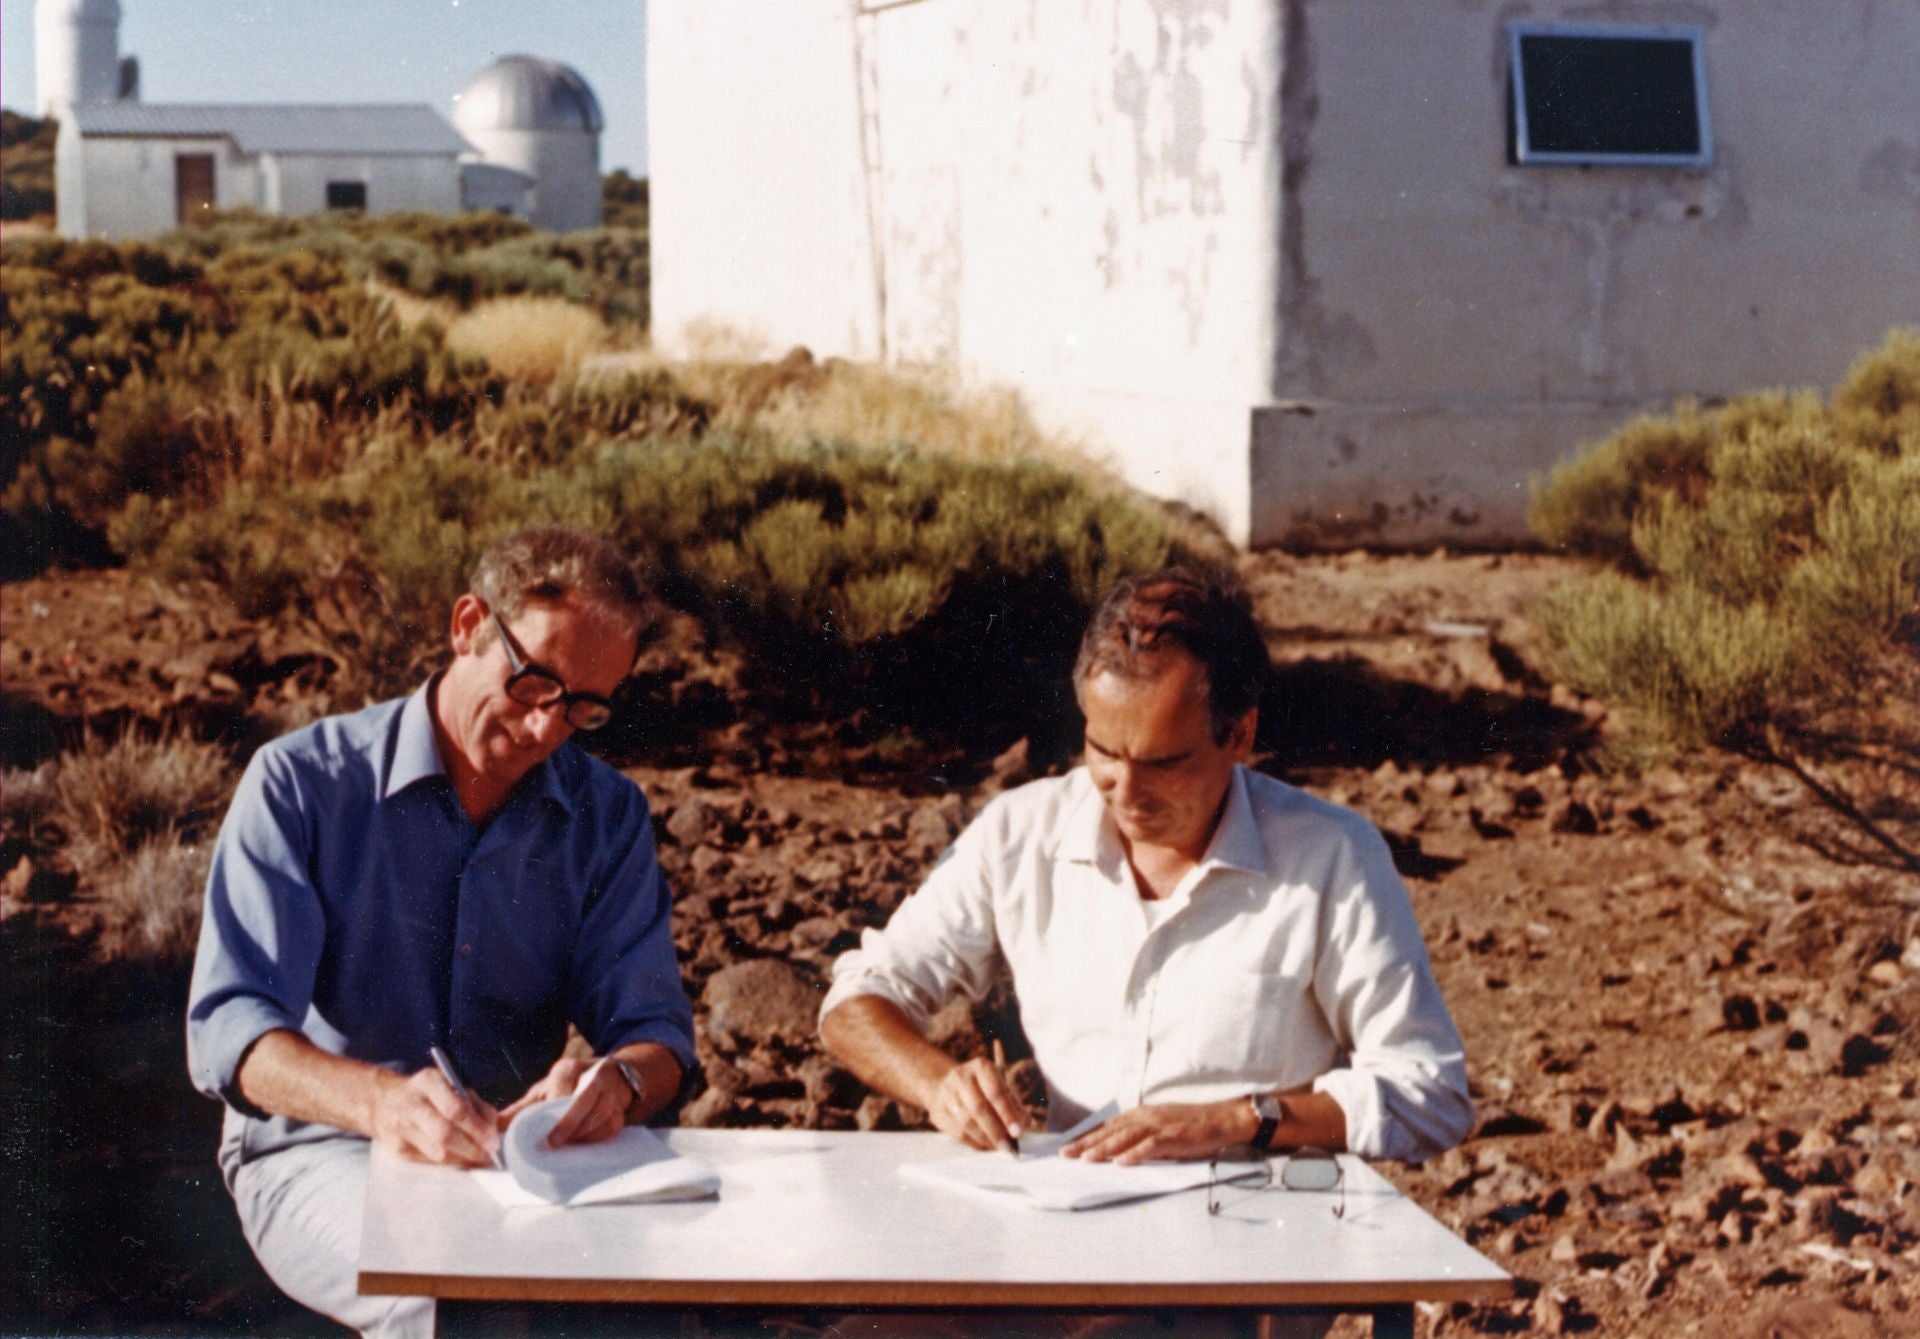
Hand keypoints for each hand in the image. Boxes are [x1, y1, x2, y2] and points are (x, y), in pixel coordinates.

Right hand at [371, 1067, 500, 1166]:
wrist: (383, 1101)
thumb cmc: (428, 1094)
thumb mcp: (450, 1085)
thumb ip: (475, 1103)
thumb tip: (498, 1125)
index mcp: (428, 1082)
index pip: (455, 1109)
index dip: (477, 1129)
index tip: (493, 1141)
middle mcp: (411, 1103)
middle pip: (445, 1134)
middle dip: (472, 1148)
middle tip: (490, 1155)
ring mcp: (400, 1128)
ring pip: (437, 1152)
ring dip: (463, 1158)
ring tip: (478, 1158)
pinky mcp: (396, 1149)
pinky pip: (429, 1161)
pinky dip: (449, 1162)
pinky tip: (459, 1159)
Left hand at [499, 1055, 628, 1147]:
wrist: (613, 1077)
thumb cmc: (570, 1086)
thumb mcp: (545, 1088)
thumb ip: (522, 1108)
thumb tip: (495, 1126)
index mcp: (570, 1068)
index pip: (563, 1083)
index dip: (555, 1104)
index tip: (547, 1127)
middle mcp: (594, 1077)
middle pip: (585, 1100)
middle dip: (570, 1123)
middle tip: (554, 1142)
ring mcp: (611, 1094)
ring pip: (600, 1116)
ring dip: (582, 1134)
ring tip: (566, 1147)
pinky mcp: (620, 1112)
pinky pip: (610, 1128)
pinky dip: (595, 1138)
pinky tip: (582, 1145)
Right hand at [923, 1056, 1026, 1151]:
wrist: (948, 1085)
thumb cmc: (982, 1088)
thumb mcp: (1000, 1087)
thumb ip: (1014, 1105)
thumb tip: (1023, 1125)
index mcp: (981, 1067)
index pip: (996, 1091)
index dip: (1008, 1113)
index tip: (1018, 1132)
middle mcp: (961, 1076)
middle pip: (979, 1107)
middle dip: (996, 1130)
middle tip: (1009, 1145)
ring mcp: (946, 1093)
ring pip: (966, 1122)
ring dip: (986, 1138)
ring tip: (999, 1146)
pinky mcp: (938, 1111)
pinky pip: (957, 1132)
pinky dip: (975, 1142)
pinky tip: (986, 1145)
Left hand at [1062, 1101, 1248, 1164]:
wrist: (1222, 1119)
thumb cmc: (1191, 1125)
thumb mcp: (1160, 1125)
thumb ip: (1140, 1134)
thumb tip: (1116, 1149)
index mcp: (1141, 1114)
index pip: (1108, 1126)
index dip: (1087, 1136)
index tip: (1068, 1146)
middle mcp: (1146, 1117)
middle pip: (1111, 1131)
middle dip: (1087, 1143)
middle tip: (1066, 1154)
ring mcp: (1159, 1126)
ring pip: (1126, 1137)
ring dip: (1105, 1149)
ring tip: (1087, 1159)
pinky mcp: (1173, 1137)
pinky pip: (1150, 1146)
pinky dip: (1135, 1154)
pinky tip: (1121, 1164)